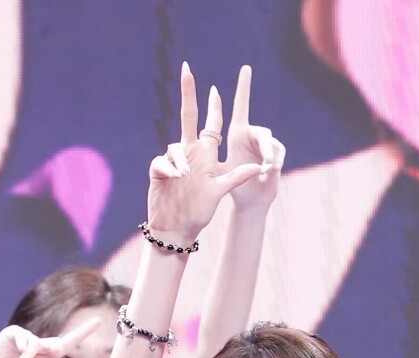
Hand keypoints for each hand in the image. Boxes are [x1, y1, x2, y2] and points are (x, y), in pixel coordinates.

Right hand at [0, 316, 99, 357]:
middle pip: (56, 343)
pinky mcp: (13, 333)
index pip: (69, 343)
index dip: (83, 332)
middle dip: (49, 353)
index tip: (98, 321)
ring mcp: (26, 338)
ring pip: (39, 343)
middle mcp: (39, 345)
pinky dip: (22, 350)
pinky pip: (25, 337)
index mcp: (47, 356)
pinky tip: (14, 357)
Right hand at [146, 63, 262, 242]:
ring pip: (175, 145)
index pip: (211, 125)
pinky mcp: (158, 169)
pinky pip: (163, 161)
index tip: (215, 89)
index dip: (213, 107)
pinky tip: (174, 180)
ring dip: (181, 159)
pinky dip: (169, 168)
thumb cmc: (200, 212)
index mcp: (207, 155)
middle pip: (188, 116)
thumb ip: (237, 177)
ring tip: (184, 177)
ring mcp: (174, 160)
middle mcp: (190, 153)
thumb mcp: (220, 192)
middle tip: (187, 68)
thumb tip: (260, 167)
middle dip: (188, 93)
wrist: (177, 227)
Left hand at [223, 65, 285, 210]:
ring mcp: (266, 144)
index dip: (244, 87)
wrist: (249, 203)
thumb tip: (230, 158)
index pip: (241, 106)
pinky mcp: (277, 154)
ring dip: (269, 160)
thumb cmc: (233, 188)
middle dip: (265, 148)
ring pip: (272, 145)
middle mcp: (252, 135)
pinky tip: (267, 175)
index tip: (246, 68)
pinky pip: (279, 154)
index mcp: (236, 134)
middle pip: (262, 133)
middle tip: (267, 164)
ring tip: (265, 173)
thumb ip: (224, 164)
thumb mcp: (223, 174)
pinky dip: (274, 165)